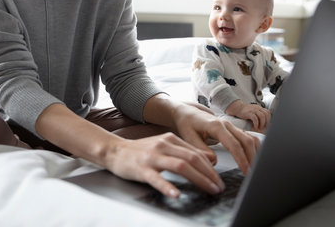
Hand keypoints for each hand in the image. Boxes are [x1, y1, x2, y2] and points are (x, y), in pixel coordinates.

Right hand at [104, 133, 225, 197]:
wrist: (114, 150)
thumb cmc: (140, 151)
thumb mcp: (164, 146)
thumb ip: (184, 151)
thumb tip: (208, 159)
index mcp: (170, 139)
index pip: (196, 153)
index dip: (211, 168)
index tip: (219, 180)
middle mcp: (163, 145)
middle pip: (192, 159)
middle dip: (209, 175)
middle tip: (219, 187)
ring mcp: (152, 157)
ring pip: (180, 166)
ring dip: (198, 179)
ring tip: (208, 190)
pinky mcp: (141, 168)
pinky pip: (157, 178)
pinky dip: (168, 187)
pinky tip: (176, 194)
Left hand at [143, 95, 259, 177]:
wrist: (186, 112)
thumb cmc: (186, 124)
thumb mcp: (189, 137)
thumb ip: (201, 149)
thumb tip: (214, 161)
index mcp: (216, 126)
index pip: (234, 144)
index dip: (241, 159)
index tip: (246, 171)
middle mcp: (226, 124)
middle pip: (247, 141)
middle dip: (252, 158)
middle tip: (254, 174)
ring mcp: (231, 125)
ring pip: (250, 138)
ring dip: (255, 153)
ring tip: (255, 168)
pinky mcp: (232, 129)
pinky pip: (248, 137)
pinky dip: (254, 147)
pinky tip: (255, 158)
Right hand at [226, 100, 270, 132]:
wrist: (236, 108)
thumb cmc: (245, 112)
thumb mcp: (253, 111)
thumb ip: (258, 114)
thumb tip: (264, 123)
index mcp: (259, 108)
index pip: (268, 112)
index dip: (269, 119)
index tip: (267, 125)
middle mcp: (257, 108)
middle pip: (266, 114)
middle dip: (266, 122)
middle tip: (264, 127)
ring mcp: (253, 110)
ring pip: (262, 116)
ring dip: (262, 123)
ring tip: (260, 128)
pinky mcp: (248, 113)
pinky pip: (255, 118)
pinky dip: (256, 124)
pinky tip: (255, 127)